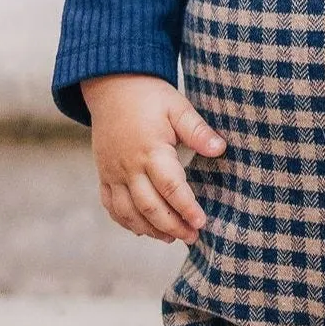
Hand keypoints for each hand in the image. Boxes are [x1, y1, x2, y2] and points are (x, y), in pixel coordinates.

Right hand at [85, 72, 225, 242]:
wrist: (112, 87)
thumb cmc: (151, 96)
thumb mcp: (178, 107)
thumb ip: (198, 130)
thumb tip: (220, 148)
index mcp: (150, 150)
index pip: (170, 187)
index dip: (186, 208)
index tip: (202, 222)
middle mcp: (128, 166)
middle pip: (149, 206)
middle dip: (172, 226)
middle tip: (192, 237)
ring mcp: (112, 173)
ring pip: (128, 212)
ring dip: (149, 229)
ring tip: (171, 238)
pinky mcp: (104, 175)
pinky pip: (111, 206)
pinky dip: (127, 222)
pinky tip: (144, 229)